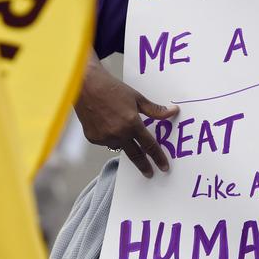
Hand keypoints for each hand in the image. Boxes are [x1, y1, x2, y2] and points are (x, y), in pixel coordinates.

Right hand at [75, 54, 177, 176]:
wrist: (85, 86)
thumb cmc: (112, 89)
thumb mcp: (137, 98)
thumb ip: (155, 110)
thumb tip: (172, 112)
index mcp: (132, 124)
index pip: (149, 145)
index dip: (158, 157)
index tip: (164, 167)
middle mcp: (118, 134)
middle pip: (135, 155)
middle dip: (144, 166)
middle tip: (150, 173)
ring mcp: (104, 138)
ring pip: (120, 146)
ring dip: (125, 144)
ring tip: (124, 133)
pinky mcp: (93, 138)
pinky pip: (107, 142)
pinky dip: (111, 137)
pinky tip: (108, 124)